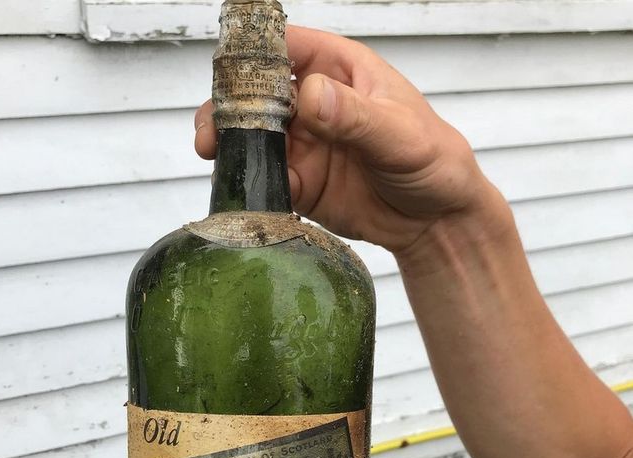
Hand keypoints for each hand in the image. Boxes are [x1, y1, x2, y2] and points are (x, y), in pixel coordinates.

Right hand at [195, 25, 493, 255]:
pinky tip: (245, 190)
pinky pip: (266, 179)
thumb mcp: (400, 134)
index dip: (253, 55)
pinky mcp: (299, 183)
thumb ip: (356, 116)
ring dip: (232, 146)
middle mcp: (314, 103)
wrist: (434, 219)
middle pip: (257, 94)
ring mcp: (304, 144)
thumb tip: (311, 97)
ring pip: (253, 137)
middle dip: (230, 108)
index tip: (230, 76)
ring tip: (216, 157)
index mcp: (339, 70)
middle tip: (212, 132)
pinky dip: (251, 184)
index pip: (286, 47)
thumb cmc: (432, 160)